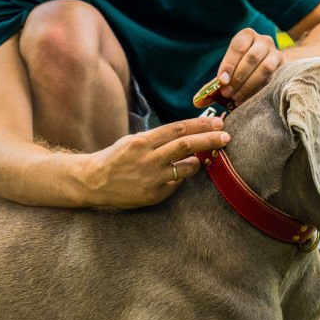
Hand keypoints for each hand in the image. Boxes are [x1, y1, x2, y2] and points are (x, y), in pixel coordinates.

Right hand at [85, 115, 229, 207]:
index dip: (200, 126)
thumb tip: (187, 133)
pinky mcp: (152, 195)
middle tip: (226, 136)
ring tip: (204, 157)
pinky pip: (175, 185)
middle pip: (186, 146)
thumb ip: (159, 138)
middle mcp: (147, 159)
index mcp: (142, 141)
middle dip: (209, 140)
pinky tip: (182, 174)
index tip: (217, 123)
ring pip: (185, 168)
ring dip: (198, 161)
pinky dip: (182, 178)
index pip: (178, 129)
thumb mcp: (134, 140)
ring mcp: (150, 179)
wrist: (93, 182)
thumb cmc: (116, 157)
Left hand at [216, 28, 283, 104]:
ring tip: (237, 98)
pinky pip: (273, 77)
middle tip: (227, 93)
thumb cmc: (243, 68)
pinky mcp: (284, 66)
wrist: (269, 65)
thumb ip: (214, 85)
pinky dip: (260, 89)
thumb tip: (198, 101)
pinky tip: (250, 98)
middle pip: (251, 57)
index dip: (229, 64)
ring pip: (264, 67)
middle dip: (238, 77)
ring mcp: (276, 52)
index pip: (238, 46)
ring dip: (249, 84)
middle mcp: (263, 40)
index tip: (221, 81)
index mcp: (246, 35)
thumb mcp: (228, 70)